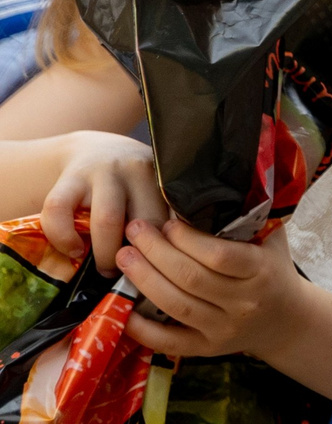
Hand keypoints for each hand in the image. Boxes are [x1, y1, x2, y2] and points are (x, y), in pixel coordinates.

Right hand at [40, 131, 163, 269]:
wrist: (94, 148)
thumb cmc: (131, 184)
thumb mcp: (157, 193)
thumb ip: (169, 219)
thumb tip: (177, 264)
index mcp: (166, 180)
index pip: (176, 223)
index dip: (168, 254)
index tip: (161, 273)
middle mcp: (139, 171)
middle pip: (147, 222)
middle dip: (139, 258)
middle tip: (132, 275)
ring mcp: (104, 172)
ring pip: (108, 220)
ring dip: (106, 253)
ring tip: (105, 269)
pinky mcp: (70, 177)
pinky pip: (61, 211)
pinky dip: (64, 237)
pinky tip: (73, 250)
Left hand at [115, 218, 309, 359]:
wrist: (287, 319)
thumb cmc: (272, 269)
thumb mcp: (271, 240)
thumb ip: (248, 216)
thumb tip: (215, 180)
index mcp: (261, 272)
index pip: (220, 256)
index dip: (187, 239)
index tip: (168, 222)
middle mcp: (244, 303)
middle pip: (191, 279)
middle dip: (155, 252)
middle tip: (134, 230)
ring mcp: (224, 329)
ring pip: (176, 306)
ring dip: (144, 280)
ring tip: (124, 256)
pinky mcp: (207, 349)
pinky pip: (169, 341)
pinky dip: (142, 327)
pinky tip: (122, 307)